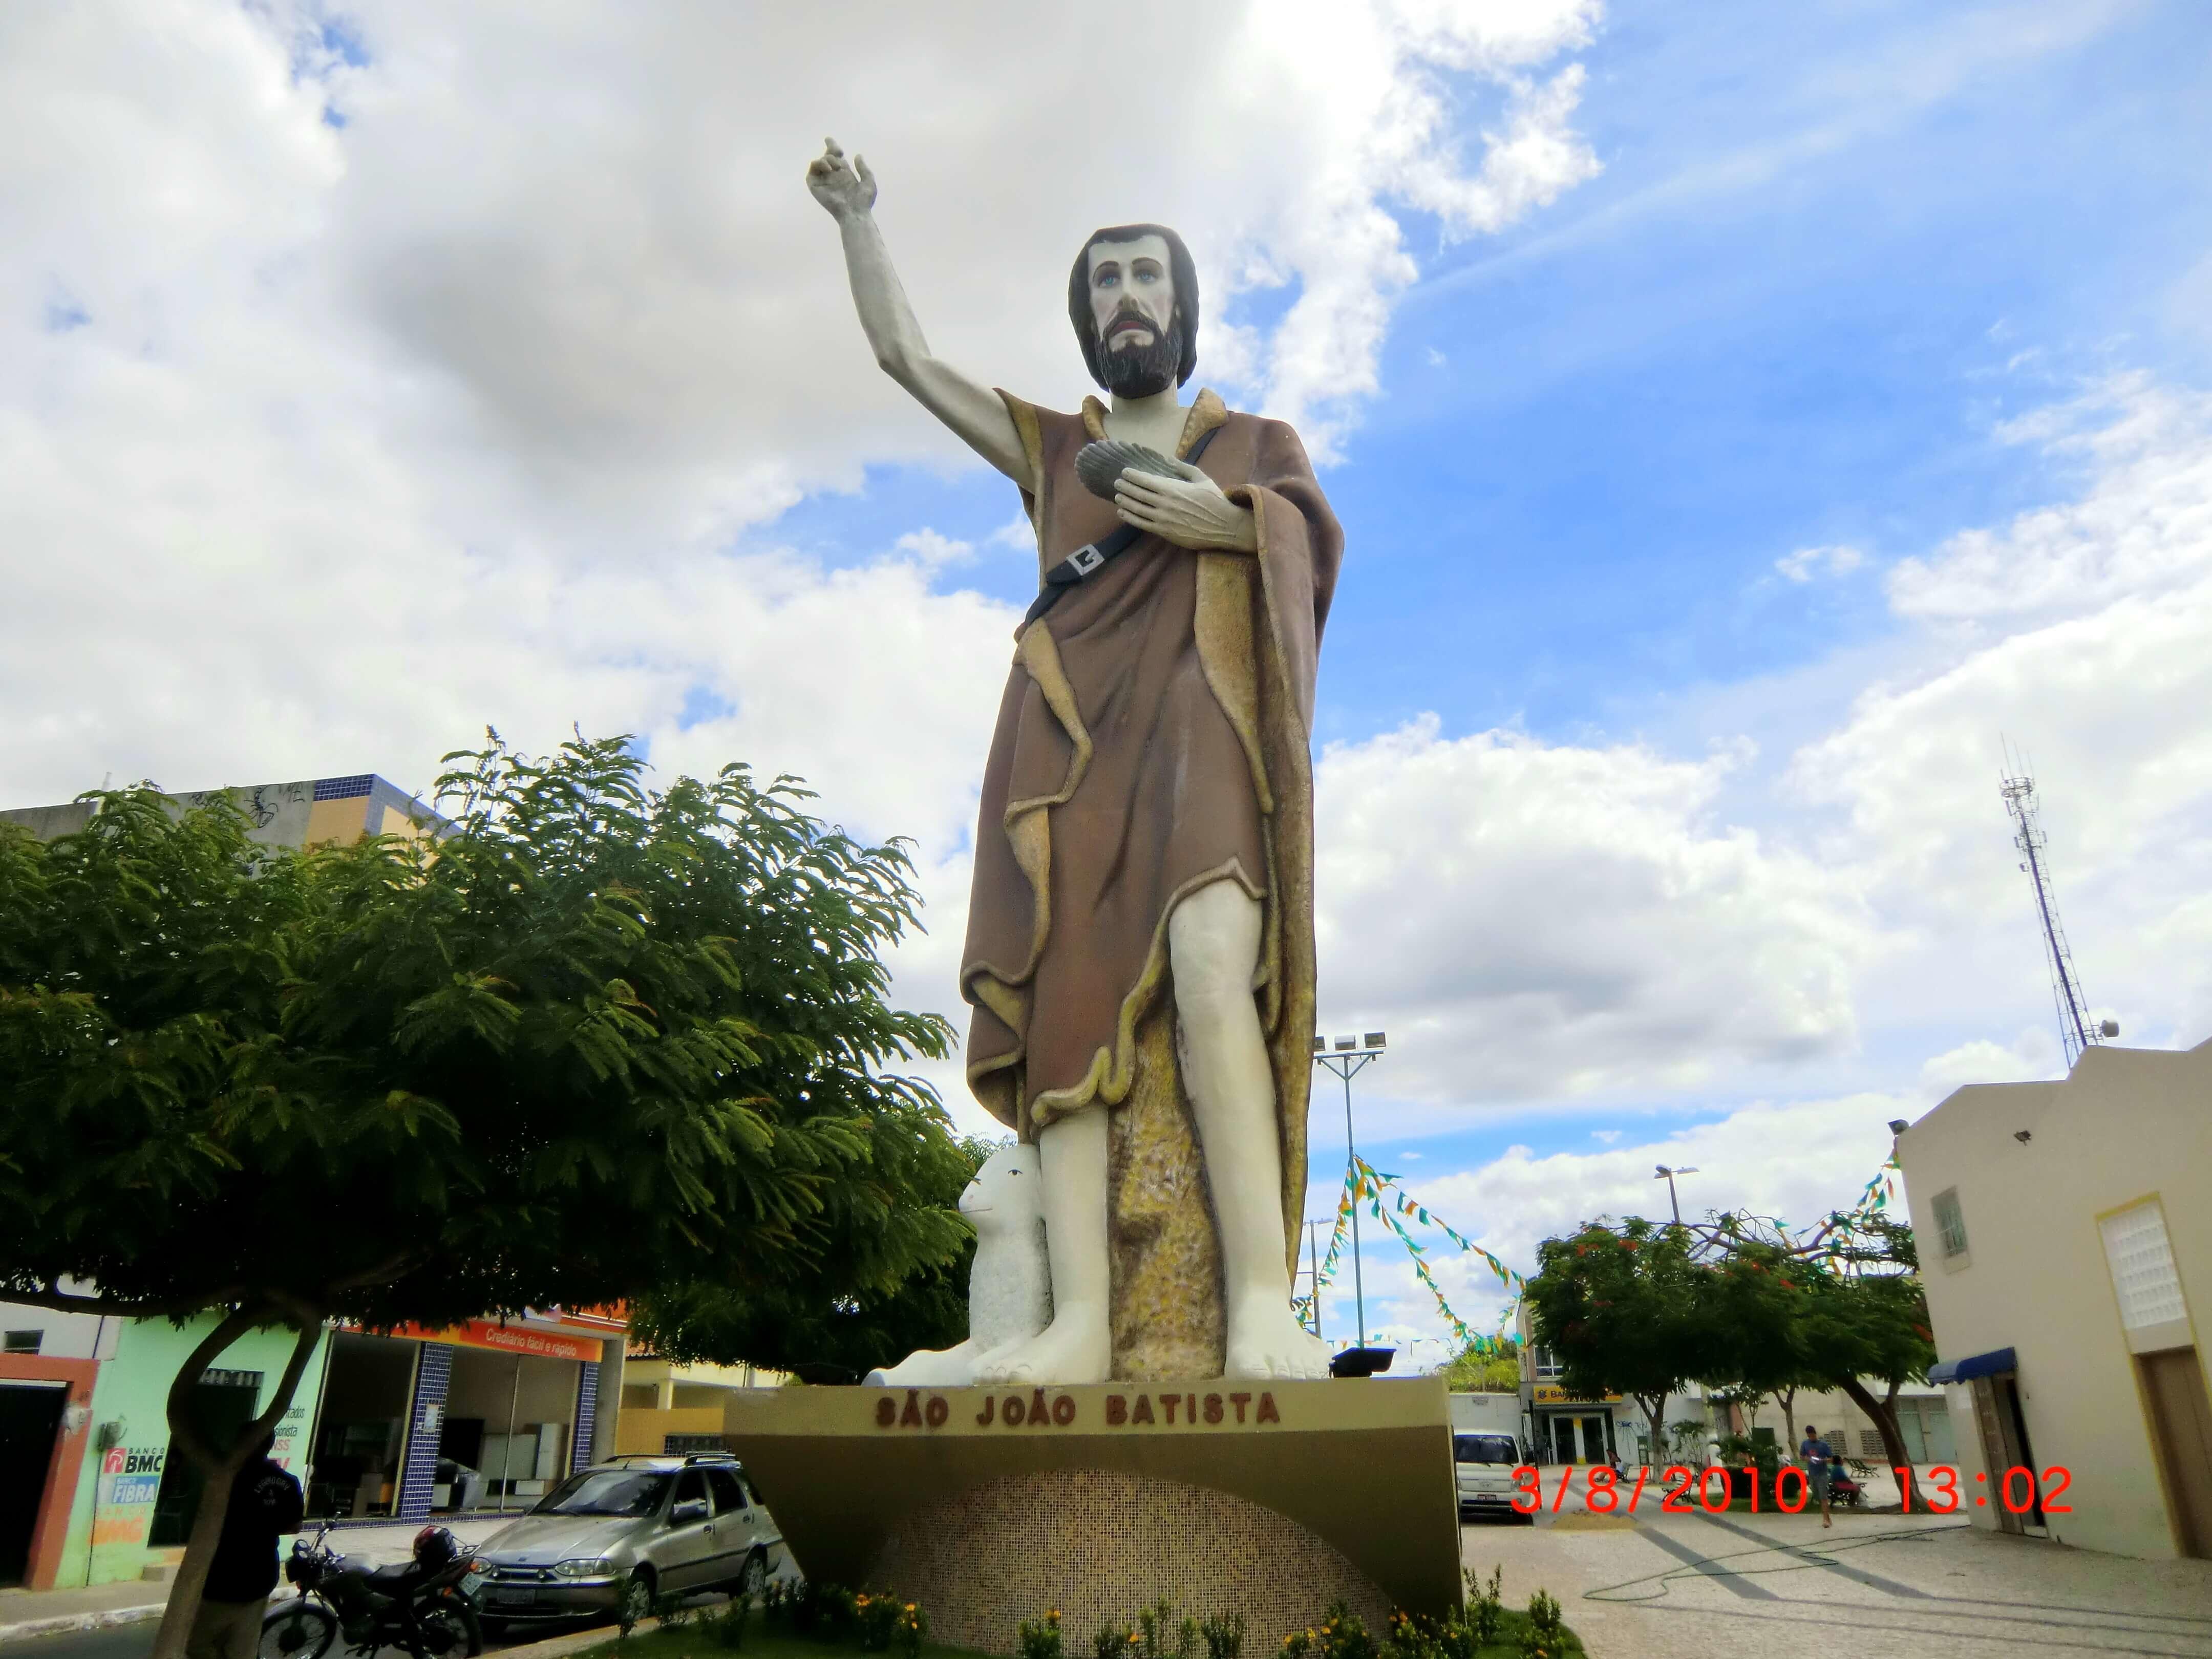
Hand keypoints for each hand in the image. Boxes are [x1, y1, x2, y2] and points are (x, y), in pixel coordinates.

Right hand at [806, 138, 875, 220]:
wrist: (854, 213)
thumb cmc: (863, 201)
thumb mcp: (868, 182)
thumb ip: (863, 168)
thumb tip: (857, 155)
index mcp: (844, 174)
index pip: (835, 157)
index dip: (832, 147)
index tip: (830, 141)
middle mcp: (833, 176)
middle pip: (826, 156)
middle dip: (831, 149)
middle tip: (839, 153)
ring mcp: (823, 180)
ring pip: (819, 161)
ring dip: (827, 159)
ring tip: (836, 167)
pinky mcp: (815, 185)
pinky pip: (812, 170)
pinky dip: (818, 164)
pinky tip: (829, 169)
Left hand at [1113, 461, 1256, 552]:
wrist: (1225, 525)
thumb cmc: (1214, 500)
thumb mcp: (1201, 478)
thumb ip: (1183, 468)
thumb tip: (1167, 458)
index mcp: (1173, 488)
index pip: (1146, 480)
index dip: (1132, 475)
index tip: (1125, 472)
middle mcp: (1165, 503)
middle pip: (1138, 493)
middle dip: (1125, 487)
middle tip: (1117, 483)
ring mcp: (1163, 518)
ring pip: (1137, 508)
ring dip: (1125, 501)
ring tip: (1117, 496)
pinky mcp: (1164, 532)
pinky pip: (1142, 524)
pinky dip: (1130, 517)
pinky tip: (1123, 512)